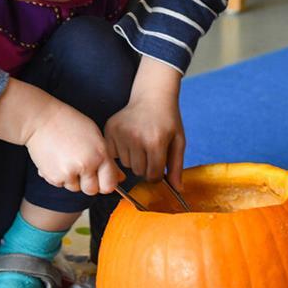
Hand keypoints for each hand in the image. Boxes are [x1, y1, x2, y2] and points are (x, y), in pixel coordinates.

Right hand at [25, 100, 123, 195]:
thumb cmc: (69, 123)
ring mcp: (69, 173)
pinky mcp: (54, 177)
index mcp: (100, 154)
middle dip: (88, 183)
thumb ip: (107, 159)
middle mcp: (86, 165)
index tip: (101, 178)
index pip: (109, 184)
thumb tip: (120, 178)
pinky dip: (59, 176)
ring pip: (75, 188)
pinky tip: (56, 159)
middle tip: (80, 166)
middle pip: (92, 190)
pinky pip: (61, 184)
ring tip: (66, 158)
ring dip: (72, 179)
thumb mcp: (95, 136)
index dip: (105, 183)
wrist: (40, 119)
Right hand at [105, 58, 184, 186]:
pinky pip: (113, 155)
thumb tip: (177, 190)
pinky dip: (120, 152)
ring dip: (133, 159)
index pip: (153, 176)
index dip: (157, 174)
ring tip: (140, 143)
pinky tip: (128, 141)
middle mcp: (136, 138)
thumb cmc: (168, 120)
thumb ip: (177, 167)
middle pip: (138, 172)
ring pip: (125, 164)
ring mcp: (121, 133)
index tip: (159, 165)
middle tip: (150, 151)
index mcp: (156, 142)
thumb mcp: (178, 142)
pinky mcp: (110, 130)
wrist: (152, 96)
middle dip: (146, 166)